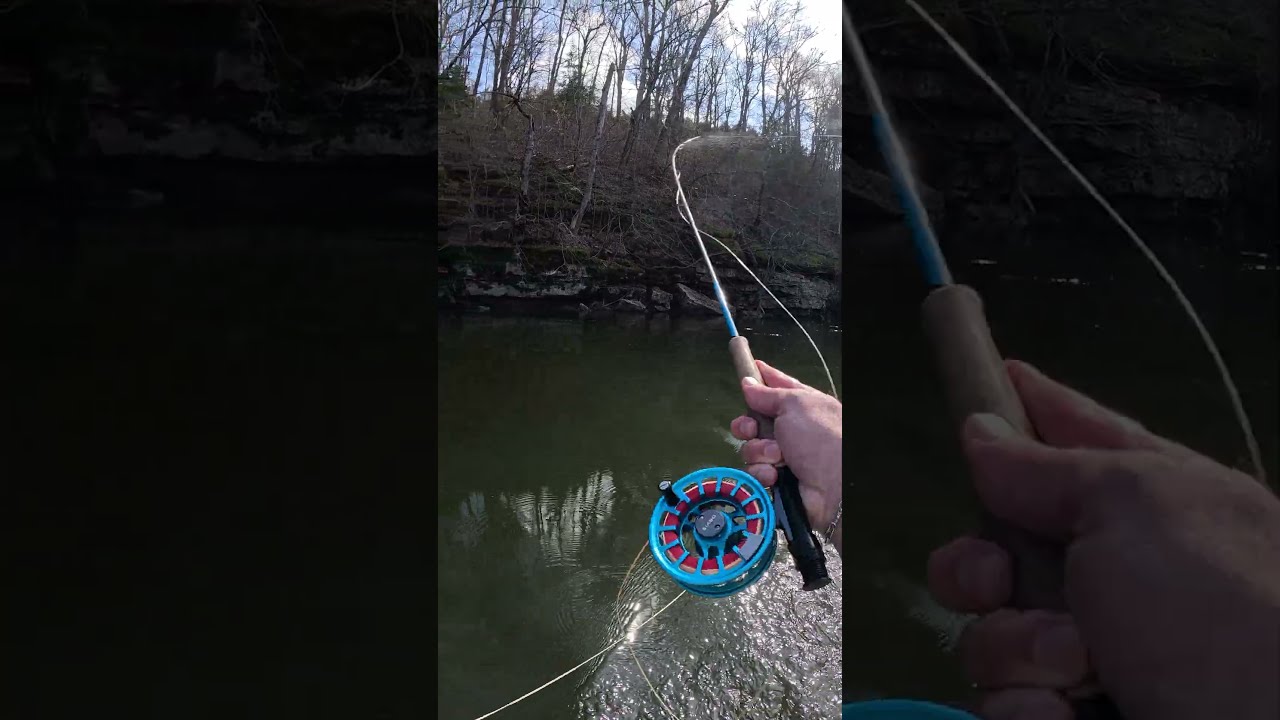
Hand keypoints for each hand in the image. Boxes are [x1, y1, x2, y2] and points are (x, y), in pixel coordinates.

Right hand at [728, 360, 841, 544]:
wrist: (834, 486)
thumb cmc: (819, 437)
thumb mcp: (795, 405)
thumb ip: (768, 394)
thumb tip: (747, 382)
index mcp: (801, 404)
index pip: (777, 385)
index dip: (760, 376)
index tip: (744, 367)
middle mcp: (791, 428)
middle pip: (754, 420)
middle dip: (747, 425)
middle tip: (751, 429)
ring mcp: (783, 455)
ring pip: (750, 448)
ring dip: (759, 452)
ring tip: (777, 457)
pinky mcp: (776, 478)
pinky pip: (754, 470)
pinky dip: (763, 472)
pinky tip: (775, 476)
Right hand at [927, 360, 1279, 719]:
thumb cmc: (1216, 613)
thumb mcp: (1137, 508)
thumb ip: (1048, 467)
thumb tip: (981, 429)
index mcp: (1154, 501)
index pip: (1076, 436)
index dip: (1028, 407)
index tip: (986, 374)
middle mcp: (1120, 574)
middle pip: (999, 546)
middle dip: (978, 566)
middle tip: (996, 578)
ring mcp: (1095, 653)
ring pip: (990, 632)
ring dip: (1018, 647)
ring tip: (1077, 667)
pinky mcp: (1071, 714)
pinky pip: (1005, 702)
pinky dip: (1031, 709)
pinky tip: (1070, 713)